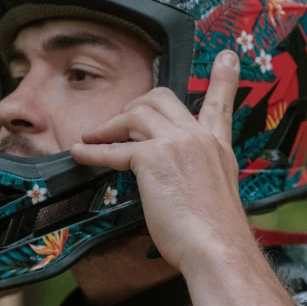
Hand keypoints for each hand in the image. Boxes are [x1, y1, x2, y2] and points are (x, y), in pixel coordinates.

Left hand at [71, 50, 252, 272]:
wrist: (217, 249)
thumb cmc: (214, 236)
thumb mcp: (215, 195)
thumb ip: (197, 176)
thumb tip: (174, 184)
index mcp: (218, 147)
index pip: (220, 104)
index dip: (223, 79)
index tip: (226, 56)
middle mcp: (199, 137)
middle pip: (160, 99)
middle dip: (133, 105)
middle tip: (116, 123)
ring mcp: (177, 143)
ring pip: (135, 115)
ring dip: (109, 127)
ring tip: (92, 139)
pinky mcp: (153, 158)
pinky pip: (115, 149)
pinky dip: (93, 151)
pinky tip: (79, 153)